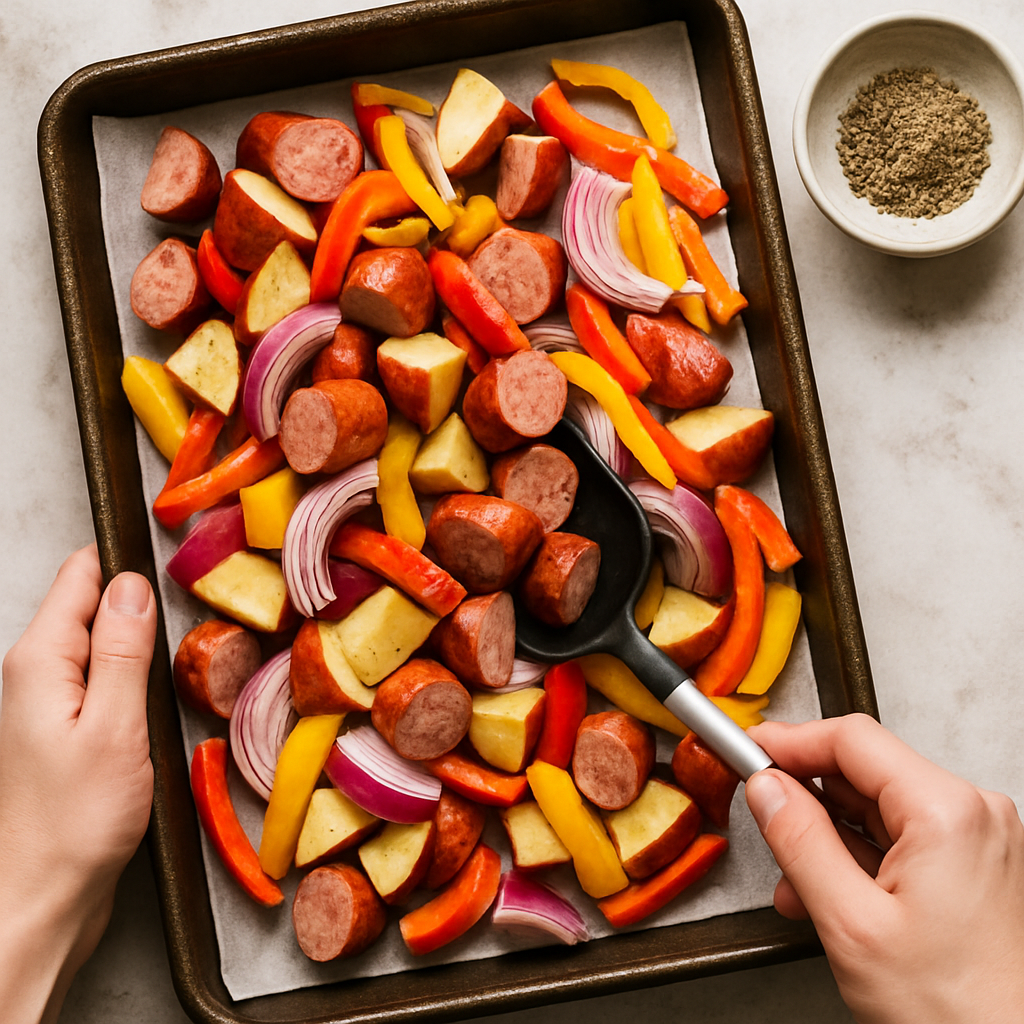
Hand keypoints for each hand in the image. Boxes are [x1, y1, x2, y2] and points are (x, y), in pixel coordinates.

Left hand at [0, 546, 156, 1023]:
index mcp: (41, 660)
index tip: (173, 560)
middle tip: (190, 617)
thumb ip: (123, 651)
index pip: (81, 576)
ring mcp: (52, 702)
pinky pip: (104, 679)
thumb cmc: (75, 821)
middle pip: (93, 605)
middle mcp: (38, 674)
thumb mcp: (115, 726)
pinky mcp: (68, 729)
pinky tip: (158, 697)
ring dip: (142, 643)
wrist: (44, 896)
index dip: (126, 561)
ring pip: (103, 643)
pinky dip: (135, 677)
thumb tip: (133, 586)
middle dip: (141, 603)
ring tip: (179, 658)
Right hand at [744, 714, 1023, 1023]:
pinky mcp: (974, 866)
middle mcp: (973, 814)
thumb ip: (799, 842)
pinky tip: (831, 896)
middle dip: (807, 802)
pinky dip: (859, 860)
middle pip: (863, 773)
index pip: (852, 740)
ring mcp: (977, 840)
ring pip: (877, 809)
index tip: (748, 748)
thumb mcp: (850, 924)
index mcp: (948, 812)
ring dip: (828, 839)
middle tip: (764, 824)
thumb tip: (766, 788)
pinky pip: (900, 840)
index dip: (789, 741)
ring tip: (798, 887)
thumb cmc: (957, 1014)